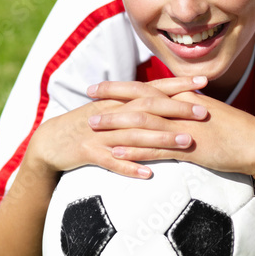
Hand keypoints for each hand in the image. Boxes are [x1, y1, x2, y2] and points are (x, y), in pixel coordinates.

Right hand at [25, 76, 209, 178]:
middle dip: (177, 109)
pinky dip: (129, 167)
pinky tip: (148, 174)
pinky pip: (110, 161)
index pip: (152, 88)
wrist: (50, 141)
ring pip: (134, 134)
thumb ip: (137, 108)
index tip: (204, 81)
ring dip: (161, 138)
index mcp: (119, 102)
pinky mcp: (86, 152)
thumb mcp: (112, 113)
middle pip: (147, 107)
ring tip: (187, 142)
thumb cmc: (86, 127)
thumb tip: (168, 104)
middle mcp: (112, 113)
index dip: (177, 83)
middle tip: (204, 112)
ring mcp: (99, 133)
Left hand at [87, 84, 254, 177]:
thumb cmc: (235, 132)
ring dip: (115, 124)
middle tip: (86, 97)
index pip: (145, 88)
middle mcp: (181, 108)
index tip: (98, 86)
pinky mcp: (189, 147)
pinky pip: (156, 148)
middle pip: (139, 99)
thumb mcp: (207, 115)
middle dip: (110, 98)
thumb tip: (168, 111)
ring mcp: (184, 127)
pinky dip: (134, 149)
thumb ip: (186, 111)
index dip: (119, 87)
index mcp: (183, 98)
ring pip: (143, 122)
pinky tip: (117, 152)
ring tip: (92, 126)